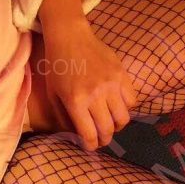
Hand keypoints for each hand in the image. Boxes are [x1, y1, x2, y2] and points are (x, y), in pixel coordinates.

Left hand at [42, 19, 138, 150]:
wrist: (70, 37)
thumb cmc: (57, 66)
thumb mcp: (52, 94)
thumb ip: (64, 117)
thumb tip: (76, 136)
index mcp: (76, 101)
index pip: (90, 134)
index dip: (91, 145)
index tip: (91, 146)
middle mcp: (96, 95)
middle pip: (108, 129)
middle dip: (105, 139)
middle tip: (102, 139)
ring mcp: (111, 84)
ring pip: (123, 118)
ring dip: (117, 125)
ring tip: (110, 122)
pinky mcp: (122, 74)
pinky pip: (131, 100)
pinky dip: (126, 107)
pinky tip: (117, 104)